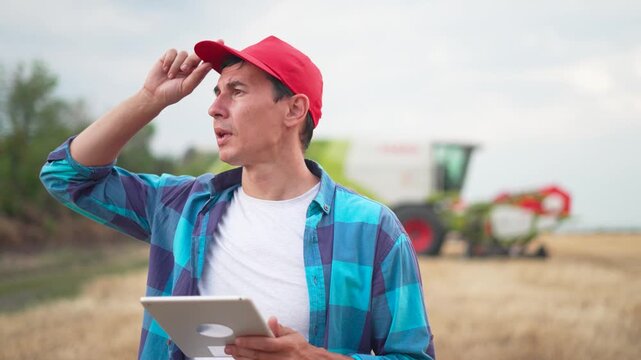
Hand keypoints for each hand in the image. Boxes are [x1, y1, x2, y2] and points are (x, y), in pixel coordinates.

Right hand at [140, 40, 222, 107]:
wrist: (154, 94)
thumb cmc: (172, 94)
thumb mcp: (187, 87)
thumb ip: (197, 75)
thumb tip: (209, 64)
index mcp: (196, 73)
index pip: (207, 60)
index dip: (213, 51)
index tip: (220, 42)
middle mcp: (189, 65)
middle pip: (196, 55)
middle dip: (191, 61)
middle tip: (184, 70)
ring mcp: (178, 61)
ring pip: (183, 53)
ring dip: (177, 65)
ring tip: (171, 76)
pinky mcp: (167, 57)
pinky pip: (172, 51)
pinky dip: (169, 60)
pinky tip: (165, 69)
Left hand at [224, 316, 349, 359]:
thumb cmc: (299, 348)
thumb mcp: (292, 334)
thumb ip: (279, 328)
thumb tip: (271, 320)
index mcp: (286, 346)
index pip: (266, 343)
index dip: (251, 341)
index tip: (238, 339)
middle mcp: (282, 357)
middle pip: (258, 355)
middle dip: (241, 351)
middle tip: (229, 347)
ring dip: (243, 359)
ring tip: (232, 353)